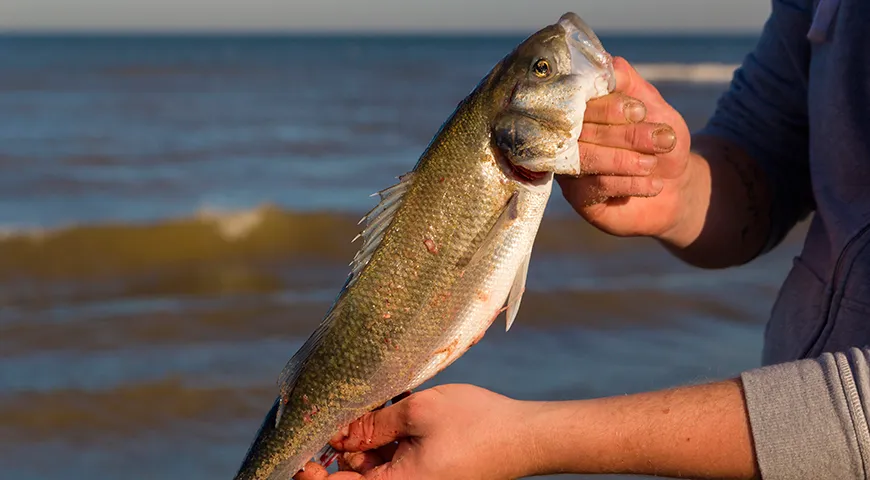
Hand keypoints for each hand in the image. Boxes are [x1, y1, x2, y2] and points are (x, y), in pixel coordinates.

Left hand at [293, 385, 529, 479]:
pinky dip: (387, 435)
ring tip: (372, 400)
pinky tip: (392, 406)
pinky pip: (395, 456)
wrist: (526, 436)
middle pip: (353, 473)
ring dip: (367, 435)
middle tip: (337, 406)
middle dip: (341, 442)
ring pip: (373, 462)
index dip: (311, 469)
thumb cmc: (477, 425)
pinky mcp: (428, 471)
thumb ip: (373, 423)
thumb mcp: (418, 412)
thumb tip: (339, 431)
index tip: (300, 445)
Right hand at [558, 56, 697, 243]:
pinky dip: (629, 183)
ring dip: (625, 159)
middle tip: (661, 139)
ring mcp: (570, 168)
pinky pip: (596, 186)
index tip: (641, 110)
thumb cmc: (660, 142)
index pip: (578, 101)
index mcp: (581, 109)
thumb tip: (605, 64)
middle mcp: (567, 136)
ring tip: (653, 163)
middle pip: (581, 130)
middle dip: (625, 134)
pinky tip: (653, 184)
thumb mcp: (652, 106)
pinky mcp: (579, 198)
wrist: (676, 187)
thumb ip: (628, 82)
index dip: (608, 105)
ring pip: (585, 157)